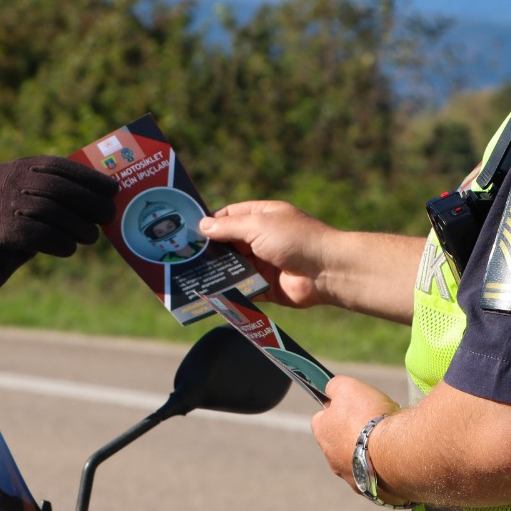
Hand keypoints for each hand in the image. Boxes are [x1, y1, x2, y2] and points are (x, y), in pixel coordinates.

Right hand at [0, 156, 117, 296]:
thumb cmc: (7, 230)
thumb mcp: (26, 205)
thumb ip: (54, 198)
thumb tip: (101, 200)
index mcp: (14, 169)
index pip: (56, 165)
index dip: (87, 177)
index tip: (111, 189)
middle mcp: (5, 181)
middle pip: (56, 187)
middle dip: (88, 201)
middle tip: (108, 215)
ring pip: (50, 211)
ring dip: (78, 225)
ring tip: (91, 237)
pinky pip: (38, 234)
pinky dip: (59, 242)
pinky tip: (69, 249)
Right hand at [198, 200, 338, 307]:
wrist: (327, 271)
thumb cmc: (295, 239)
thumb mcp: (258, 225)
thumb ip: (229, 227)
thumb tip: (203, 226)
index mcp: (262, 216)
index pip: (229, 216)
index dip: (210, 223)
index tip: (187, 232)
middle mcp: (262, 238)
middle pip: (229, 243)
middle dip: (210, 251)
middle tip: (183, 257)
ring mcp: (264, 262)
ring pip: (233, 267)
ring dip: (217, 272)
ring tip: (190, 277)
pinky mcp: (266, 286)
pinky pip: (243, 288)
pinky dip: (229, 291)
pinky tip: (210, 294)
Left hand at [311, 375, 400, 492]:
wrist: (397, 452)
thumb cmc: (369, 417)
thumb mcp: (347, 387)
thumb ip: (334, 386)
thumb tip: (330, 389)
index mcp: (322, 433)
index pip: (322, 417)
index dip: (338, 409)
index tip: (355, 405)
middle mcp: (331, 459)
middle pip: (342, 440)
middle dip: (357, 431)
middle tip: (377, 422)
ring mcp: (352, 478)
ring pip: (360, 460)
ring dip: (372, 451)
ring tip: (391, 440)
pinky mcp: (373, 493)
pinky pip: (378, 477)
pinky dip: (385, 468)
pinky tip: (398, 457)